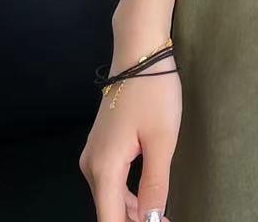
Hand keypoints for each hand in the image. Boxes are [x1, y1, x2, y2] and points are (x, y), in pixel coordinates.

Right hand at [79, 36, 182, 221]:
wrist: (139, 53)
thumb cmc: (153, 93)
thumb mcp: (162, 140)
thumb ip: (155, 184)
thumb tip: (152, 219)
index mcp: (104, 168)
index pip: (110, 220)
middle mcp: (91, 165)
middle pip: (108, 211)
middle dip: (135, 221)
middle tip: (166, 221)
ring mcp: (94, 154)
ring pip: (109, 197)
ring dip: (132, 211)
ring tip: (160, 214)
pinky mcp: (102, 145)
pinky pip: (111, 180)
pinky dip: (127, 194)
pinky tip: (147, 196)